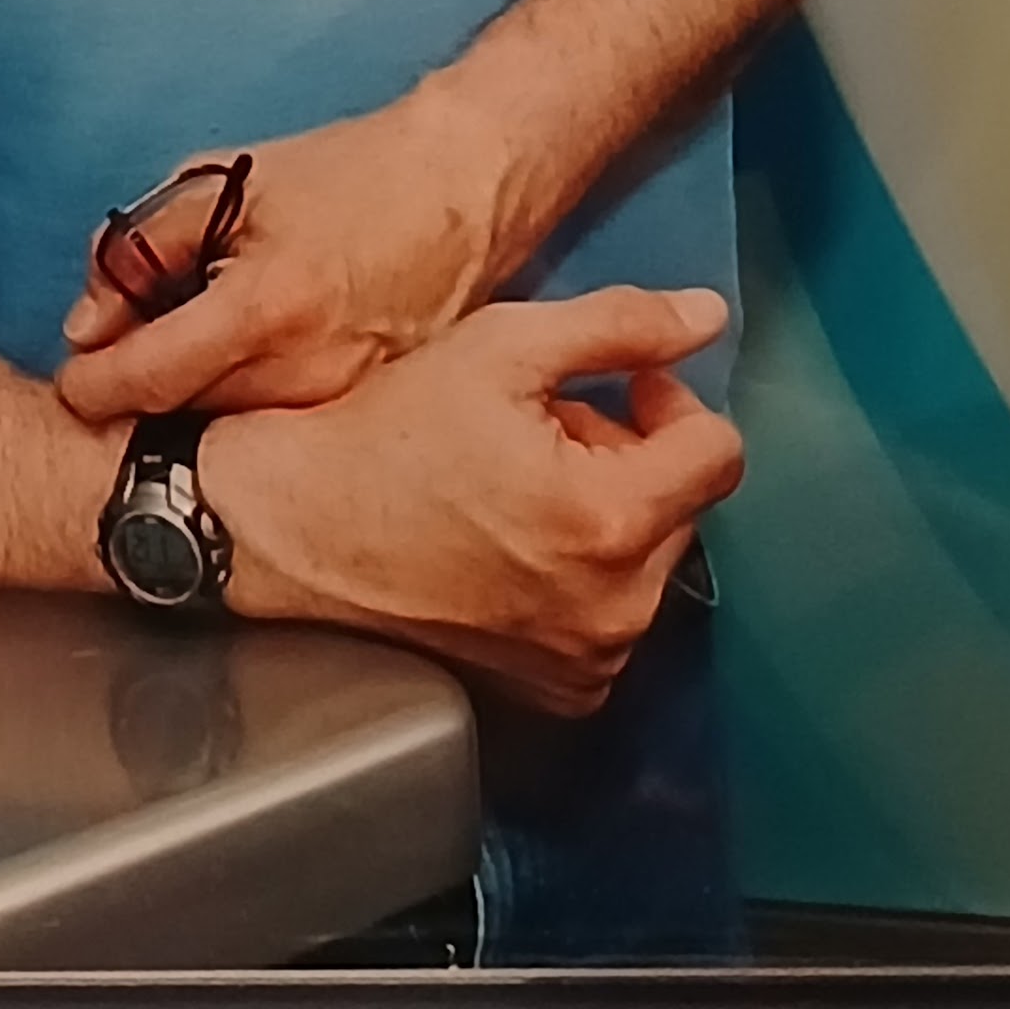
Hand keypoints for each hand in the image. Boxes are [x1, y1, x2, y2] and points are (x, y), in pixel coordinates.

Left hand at [56, 79, 523, 418]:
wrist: (465, 183)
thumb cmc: (343, 175)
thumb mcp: (222, 186)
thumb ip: (139, 250)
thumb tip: (87, 322)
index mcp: (265, 305)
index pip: (148, 380)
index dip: (93, 386)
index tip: (72, 381)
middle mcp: (310, 370)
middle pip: (185, 417)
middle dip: (144, 392)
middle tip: (132, 348)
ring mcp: (350, 402)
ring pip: (237, 430)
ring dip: (200, 402)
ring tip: (202, 344)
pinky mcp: (377, 416)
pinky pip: (289, 427)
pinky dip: (256, 405)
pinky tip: (259, 363)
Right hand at [197, 286, 744, 714]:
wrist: (290, 529)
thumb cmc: (382, 434)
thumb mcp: (497, 347)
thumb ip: (618, 326)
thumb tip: (709, 317)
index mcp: (613, 518)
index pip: (719, 453)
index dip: (669, 400)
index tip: (615, 386)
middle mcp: (618, 607)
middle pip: (681, 506)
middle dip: (628, 456)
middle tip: (540, 428)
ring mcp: (588, 660)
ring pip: (645, 562)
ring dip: (603, 515)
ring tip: (515, 484)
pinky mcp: (557, 692)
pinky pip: (607, 622)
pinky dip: (577, 582)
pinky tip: (507, 546)